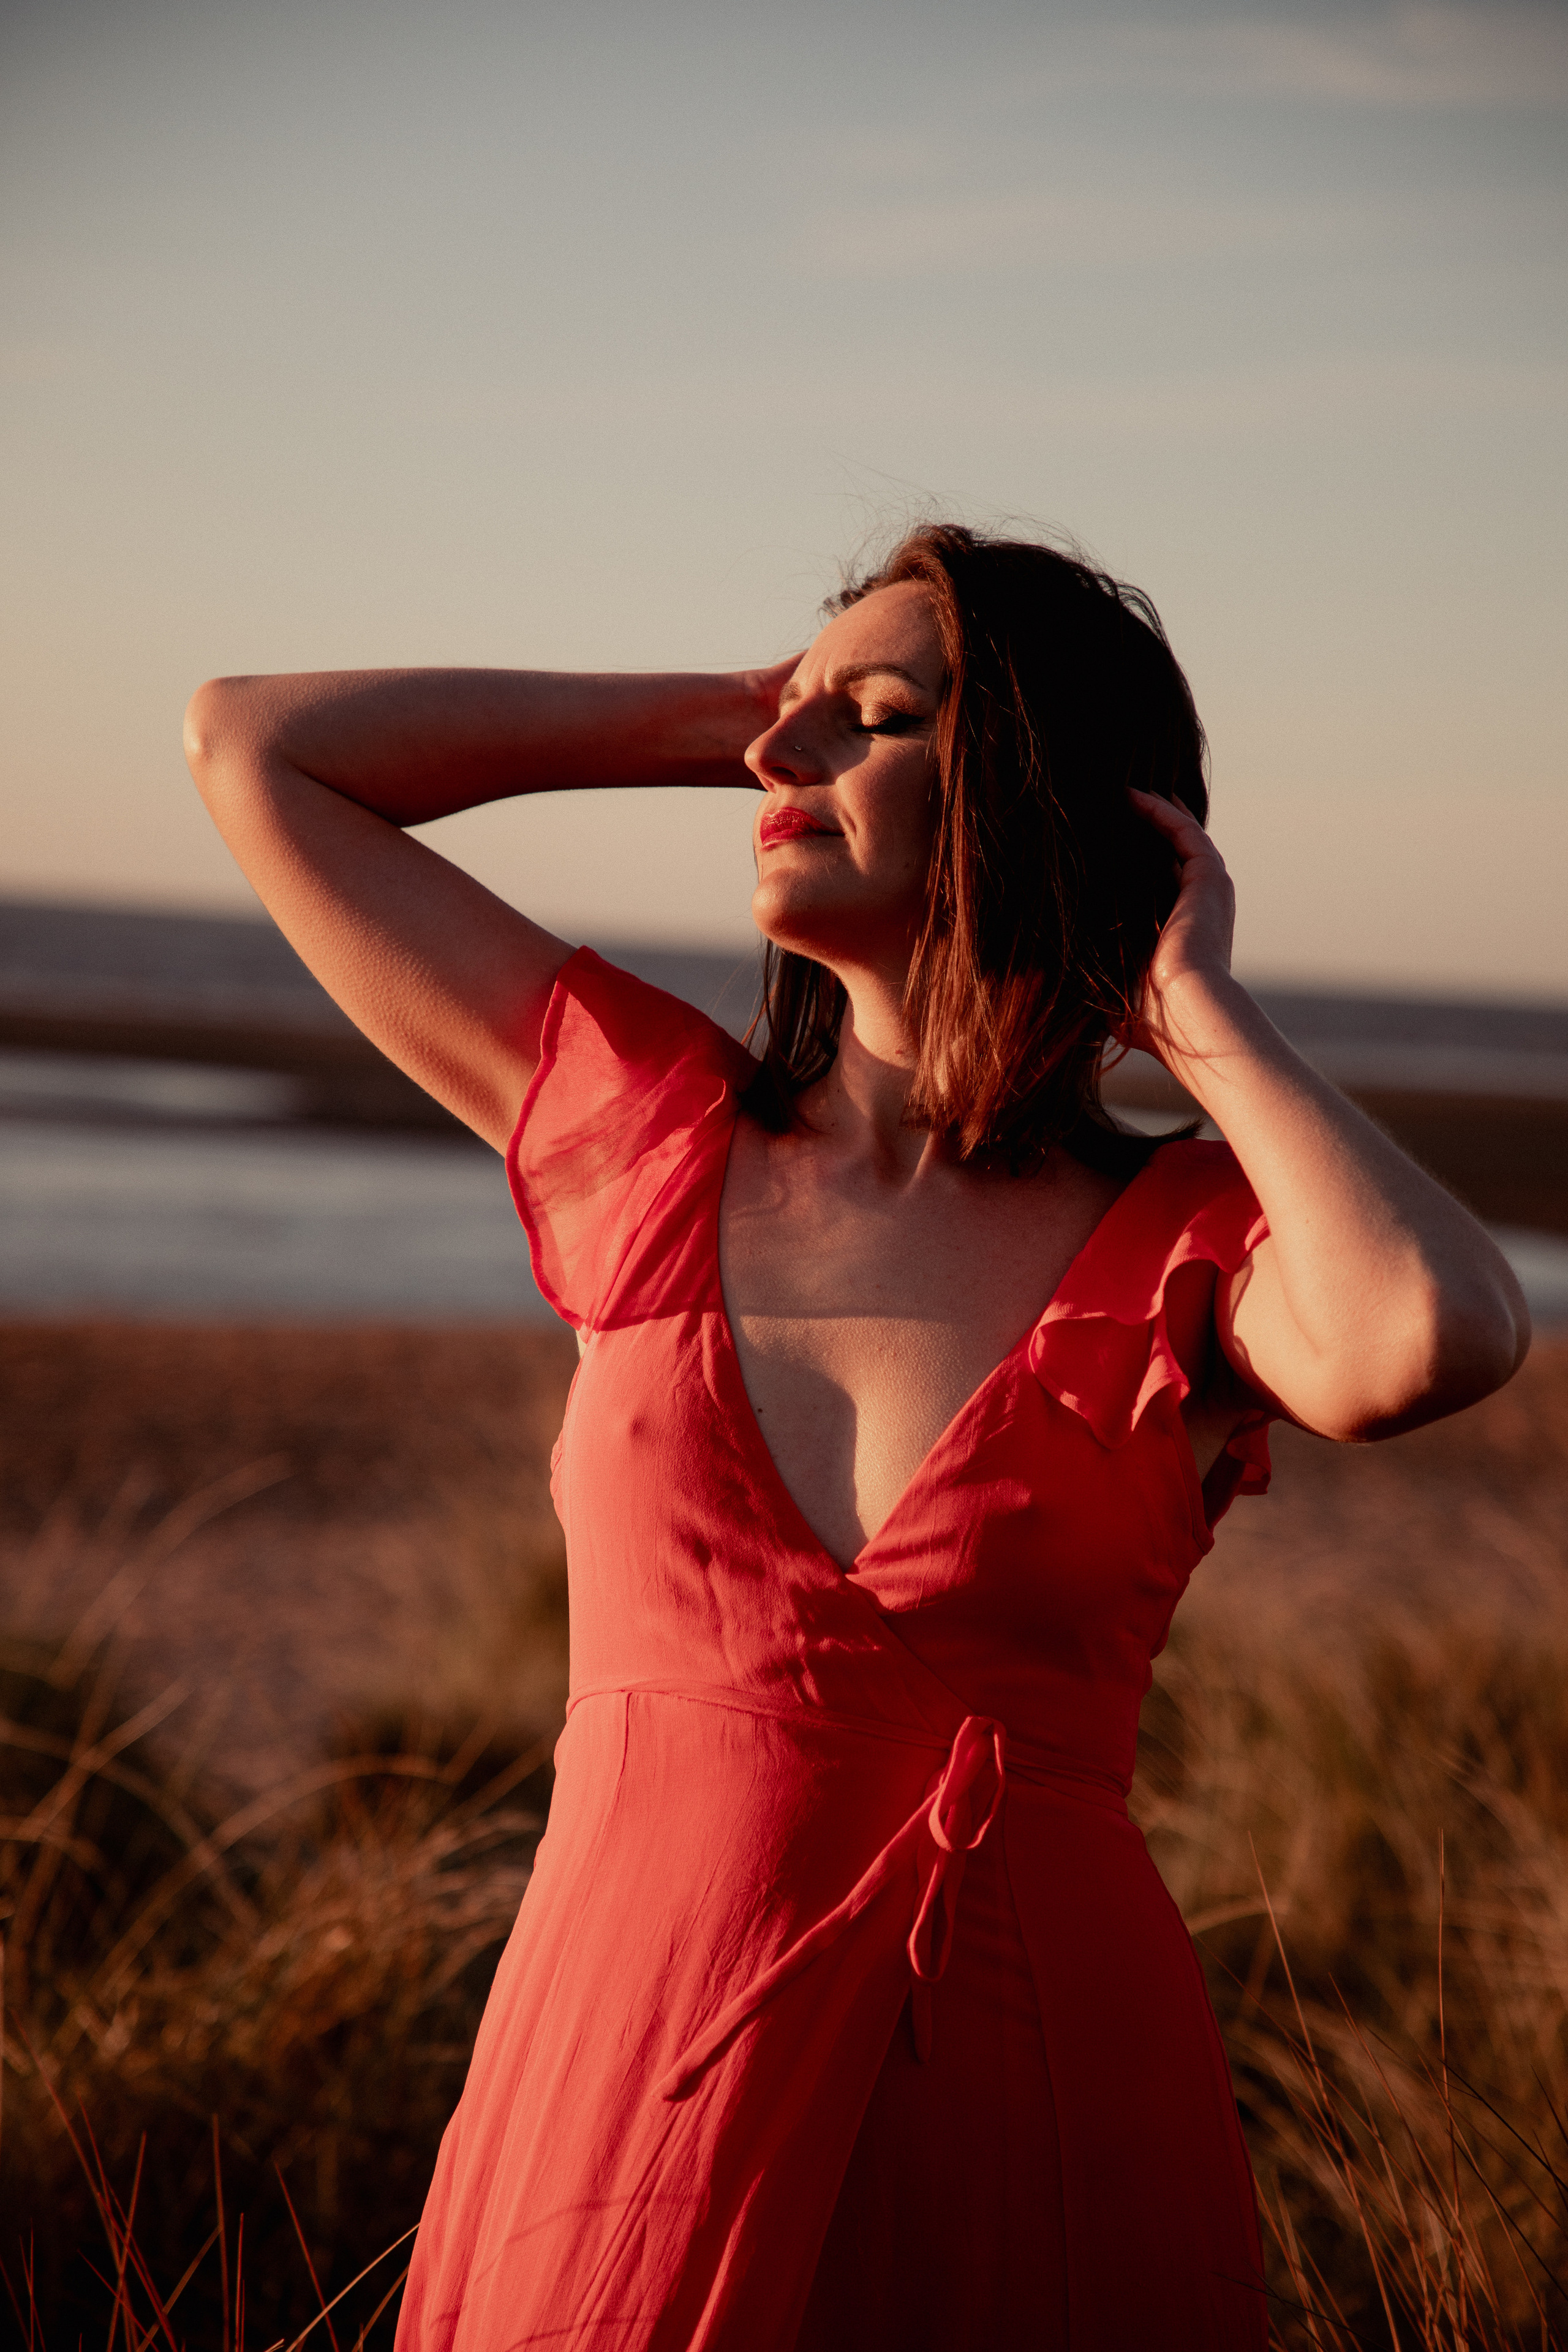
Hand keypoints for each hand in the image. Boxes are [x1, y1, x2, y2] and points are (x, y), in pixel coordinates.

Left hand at [1122, 787, 1236, 1062]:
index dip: (1132, 864)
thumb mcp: (1116, 992)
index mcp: (1181, 932)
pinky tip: (1133, 796)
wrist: (1188, 1014)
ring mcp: (1208, 890)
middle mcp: (1199, 907)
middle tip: (1112, 806)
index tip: (1099, 845)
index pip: (1158, 885)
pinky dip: (1161, 811)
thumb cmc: (1152, 1018)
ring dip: (1154, 811)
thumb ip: (1095, 979)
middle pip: (1171, 854)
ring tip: (1121, 791)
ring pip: (1181, 835)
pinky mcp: (1209, 878)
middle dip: (1145, 829)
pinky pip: (1184, 831)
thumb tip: (1049, 984)